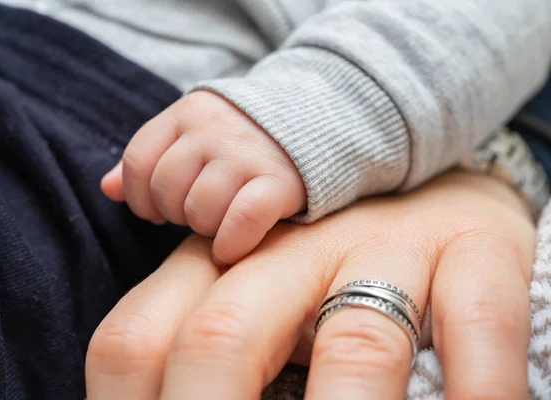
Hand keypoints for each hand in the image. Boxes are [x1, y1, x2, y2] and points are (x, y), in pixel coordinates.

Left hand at [87, 171, 534, 398]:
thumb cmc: (333, 265)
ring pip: (353, 343)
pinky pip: (475, 323)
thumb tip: (163, 394)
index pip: (138, 337)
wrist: (438, 191)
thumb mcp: (257, 294)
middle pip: (222, 335)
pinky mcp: (473, 250)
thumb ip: (214, 346)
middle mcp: (298, 249)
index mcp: (226, 261)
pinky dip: (475, 386)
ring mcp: (389, 244)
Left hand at [101, 91, 305, 264]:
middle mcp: (213, 129)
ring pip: (200, 209)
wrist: (313, 119)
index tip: (157, 211)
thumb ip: (150, 158)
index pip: (137, 162)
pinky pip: (242, 220)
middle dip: (177, 212)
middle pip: (166, 190)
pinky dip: (231, 242)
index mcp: (187, 113)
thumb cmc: (243, 138)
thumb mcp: (193, 133)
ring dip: (205, 228)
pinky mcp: (280, 182)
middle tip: (199, 212)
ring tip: (220, 222)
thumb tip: (107, 188)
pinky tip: (230, 248)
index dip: (140, 197)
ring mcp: (247, 155)